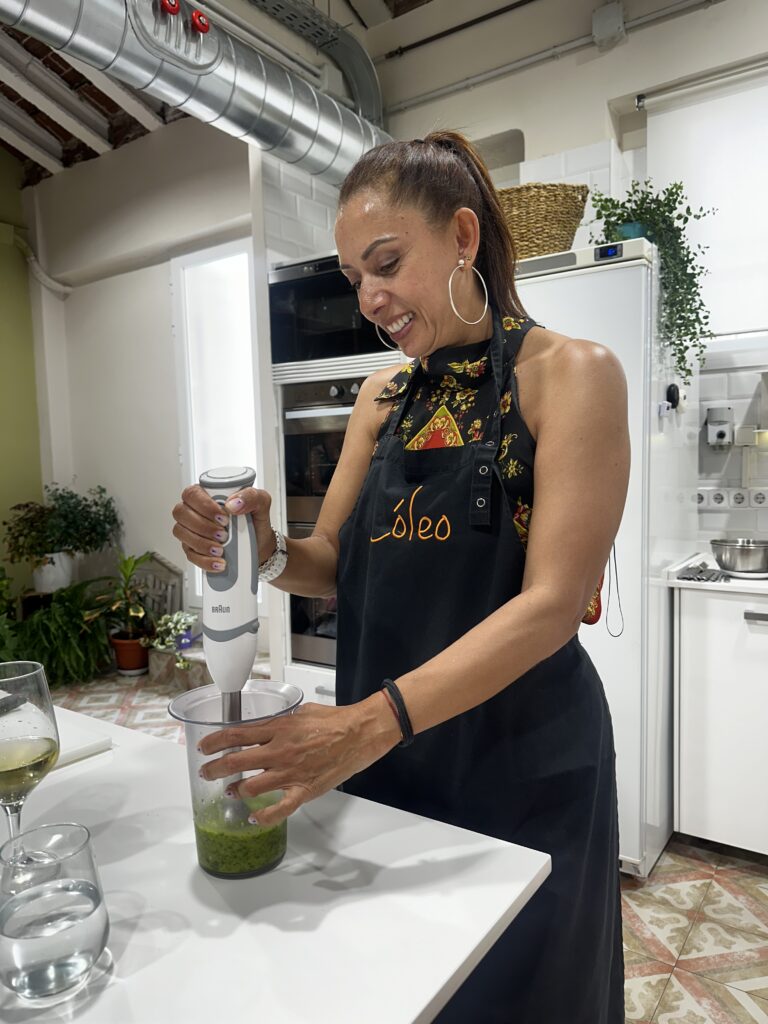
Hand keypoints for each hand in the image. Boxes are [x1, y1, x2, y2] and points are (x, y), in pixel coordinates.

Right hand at [172, 485, 273, 572]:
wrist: (260, 545)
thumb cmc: (255, 520)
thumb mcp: (262, 503)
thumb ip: (251, 496)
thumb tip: (233, 504)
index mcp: (207, 494)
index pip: (192, 493)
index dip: (204, 506)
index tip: (223, 517)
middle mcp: (194, 509)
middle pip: (181, 513)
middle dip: (202, 526)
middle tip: (223, 534)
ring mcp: (190, 529)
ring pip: (181, 532)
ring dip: (201, 543)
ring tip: (221, 549)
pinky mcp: (192, 548)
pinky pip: (189, 554)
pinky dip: (204, 560)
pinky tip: (218, 562)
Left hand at [197, 697, 400, 825]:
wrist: (360, 733)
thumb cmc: (335, 720)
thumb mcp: (301, 712)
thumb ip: (281, 722)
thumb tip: (268, 728)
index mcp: (277, 729)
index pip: (236, 735)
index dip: (214, 742)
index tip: (204, 747)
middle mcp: (279, 751)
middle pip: (235, 762)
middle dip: (215, 769)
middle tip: (207, 772)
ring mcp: (290, 773)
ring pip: (251, 787)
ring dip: (235, 790)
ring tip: (230, 792)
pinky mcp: (304, 790)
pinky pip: (279, 809)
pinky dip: (264, 817)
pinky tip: (254, 818)